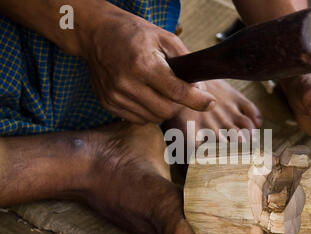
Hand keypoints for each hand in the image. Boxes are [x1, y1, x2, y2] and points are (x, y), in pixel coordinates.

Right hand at [82, 6, 215, 123]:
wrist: (96, 33)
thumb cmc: (133, 34)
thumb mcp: (165, 38)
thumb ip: (186, 62)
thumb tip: (200, 90)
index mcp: (143, 65)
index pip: (177, 92)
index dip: (197, 100)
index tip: (210, 102)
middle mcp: (127, 84)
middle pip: (167, 110)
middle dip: (179, 104)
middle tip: (178, 91)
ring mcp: (115, 96)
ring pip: (154, 118)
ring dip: (163, 108)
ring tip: (159, 90)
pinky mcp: (108, 104)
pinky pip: (138, 119)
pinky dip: (148, 111)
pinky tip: (145, 95)